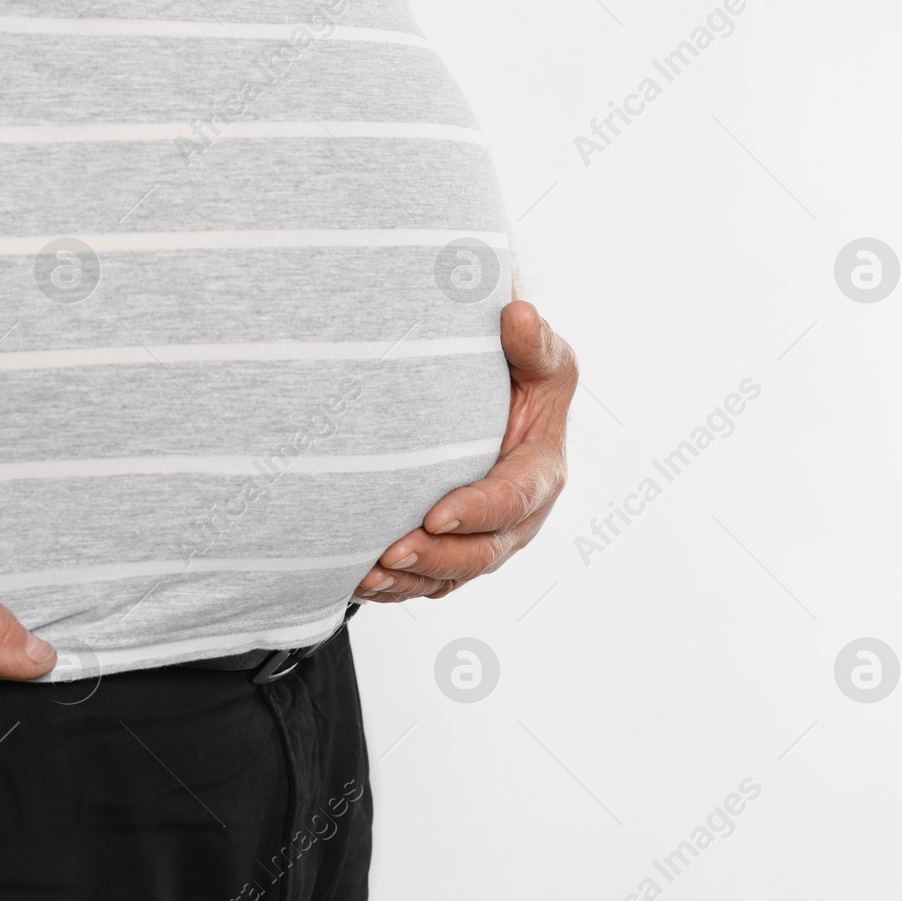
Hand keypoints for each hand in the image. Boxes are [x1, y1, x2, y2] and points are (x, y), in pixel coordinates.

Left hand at [357, 297, 576, 601]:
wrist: (497, 400)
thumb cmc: (521, 376)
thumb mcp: (539, 358)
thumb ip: (531, 342)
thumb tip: (518, 313)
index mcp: (541, 471)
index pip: (513, 499)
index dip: (477, 511)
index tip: (435, 514)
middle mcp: (518, 517)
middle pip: (480, 553)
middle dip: (435, 557)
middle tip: (390, 553)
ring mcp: (486, 540)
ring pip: (450, 576)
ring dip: (409, 580)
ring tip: (368, 575)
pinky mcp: (455, 552)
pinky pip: (427, 582)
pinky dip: (396, 587)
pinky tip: (360, 579)